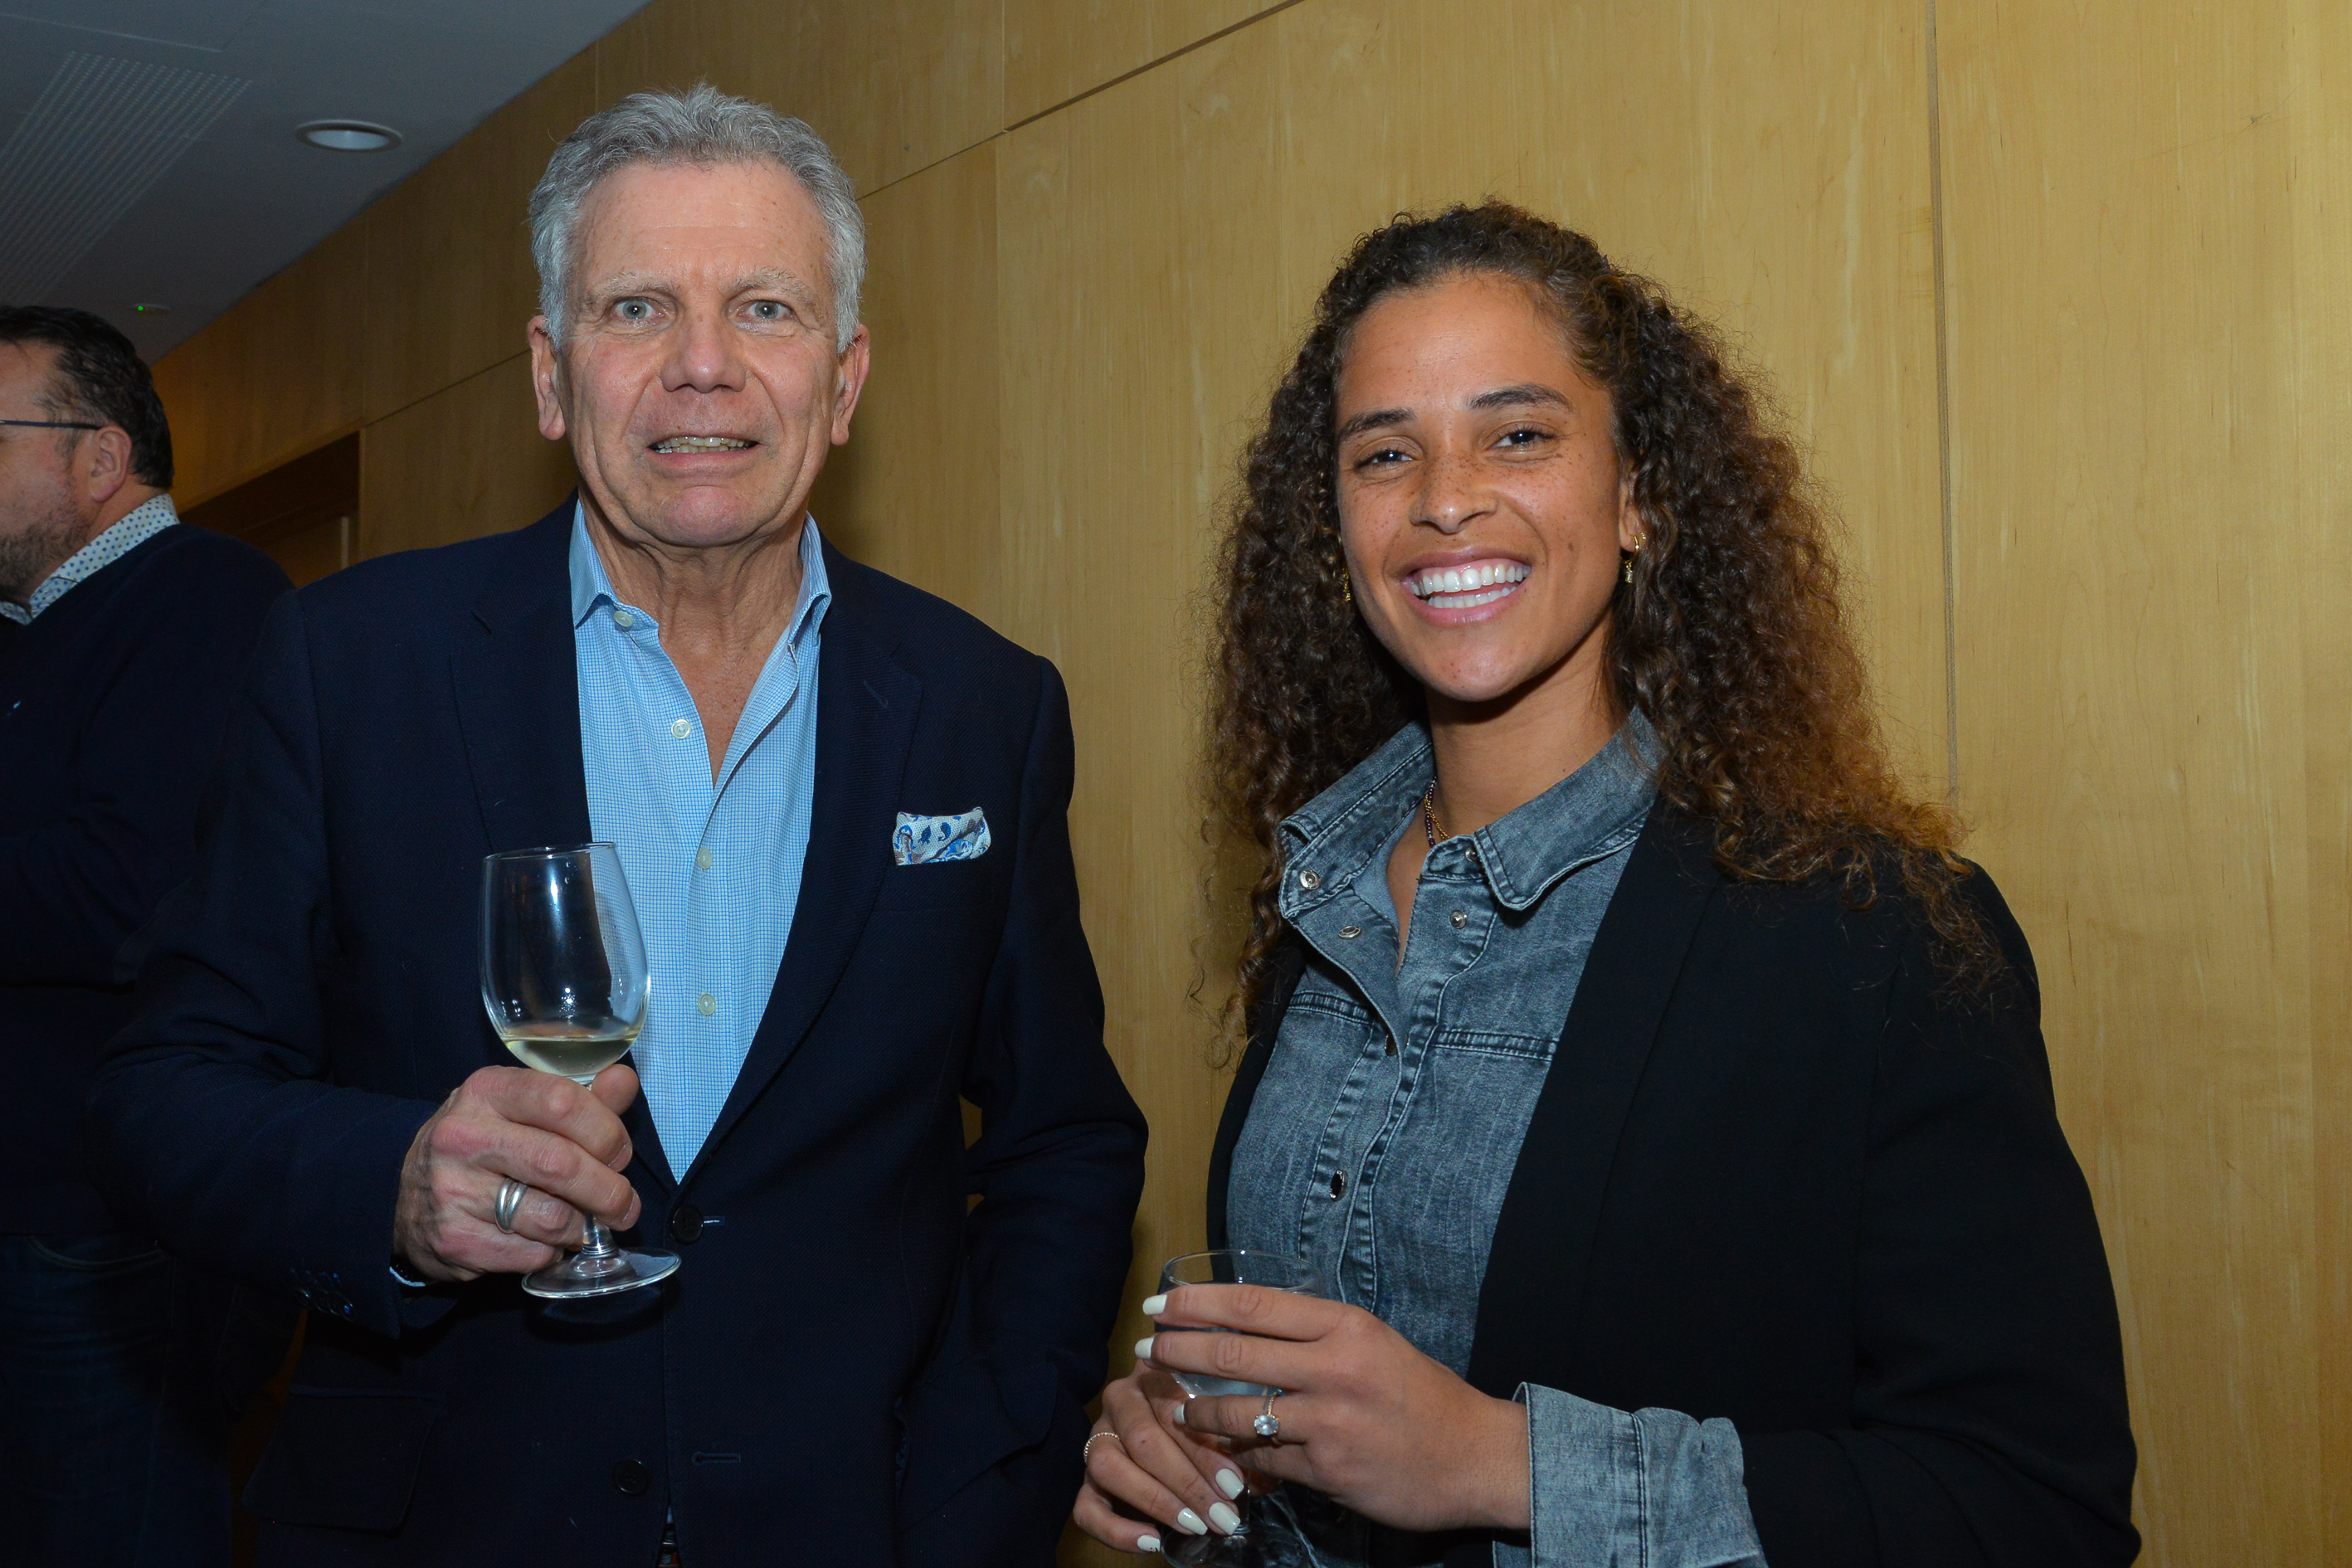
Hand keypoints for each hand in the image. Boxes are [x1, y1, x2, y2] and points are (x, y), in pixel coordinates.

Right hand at [391, 1064, 641, 1282]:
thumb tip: (624, 1082)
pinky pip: (531, 1254)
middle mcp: (464, 1137)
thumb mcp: (520, 1108)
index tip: (619, 1153)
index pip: (563, 1101)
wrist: (404, 1198)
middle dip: (609, 1191)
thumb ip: (580, 1097)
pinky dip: (552, 1252)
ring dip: (582, 1227)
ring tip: (584, 1223)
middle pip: (561, 1165)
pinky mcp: (453, 1240)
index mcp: (487, 1091)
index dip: (606, 1131)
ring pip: (551, 1218)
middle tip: (625, 1205)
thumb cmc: (483, 1146)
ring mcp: (453, 1191)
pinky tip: (544, 1240)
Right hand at [1071, 1360, 1253, 1553]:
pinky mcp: (1086, 1479)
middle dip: (1186, 1482)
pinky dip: (1116, 1530)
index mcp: (1156, 1372)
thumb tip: (1261, 1478)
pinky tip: (1151, 1542)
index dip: (1204, 1450)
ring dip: (1155, 1501)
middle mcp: (1120, 1399)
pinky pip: (1085, 1507)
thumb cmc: (1213, 1425)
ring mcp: (1097, 1437)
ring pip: (1108, 1465)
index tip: (1235, 1484)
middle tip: (1222, 1513)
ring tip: (1195, 1526)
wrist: (1173, 1435)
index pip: (1174, 1408)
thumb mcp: (1230, 1423)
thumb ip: (1244, 1442)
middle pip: (1143, 1438)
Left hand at [1139, 1284, 1531, 1533]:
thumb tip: (1248, 1321)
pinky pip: (1262, 1459)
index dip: (1197, 1304)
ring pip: (1237, 1412)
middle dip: (1178, 1351)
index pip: (1253, 1305)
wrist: (1474, 1457)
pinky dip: (1238, 1456)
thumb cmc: (1420, 1394)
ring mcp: (1327, 1422)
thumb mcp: (1373, 1343)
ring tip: (1174, 1407)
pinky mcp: (1325, 1470)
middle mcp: (1333, 1368)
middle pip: (1232, 1353)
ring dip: (1196, 1411)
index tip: (1162, 1304)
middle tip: (1148, 1349)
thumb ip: (1316, 1333)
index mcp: (1345, 1326)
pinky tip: (1221, 1453)